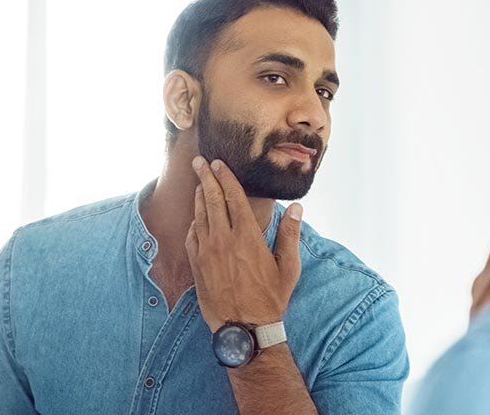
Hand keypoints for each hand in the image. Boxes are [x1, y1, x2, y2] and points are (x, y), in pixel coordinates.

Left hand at [186, 156, 302, 332]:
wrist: (244, 328)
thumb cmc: (270, 298)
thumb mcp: (288, 267)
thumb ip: (290, 235)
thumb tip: (297, 208)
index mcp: (247, 237)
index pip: (234, 198)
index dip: (226, 178)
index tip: (219, 163)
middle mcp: (224, 240)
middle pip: (212, 200)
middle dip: (205, 178)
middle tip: (199, 162)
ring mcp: (207, 252)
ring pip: (200, 216)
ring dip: (198, 196)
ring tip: (197, 182)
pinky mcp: (197, 265)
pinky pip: (193, 236)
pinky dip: (193, 221)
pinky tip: (196, 215)